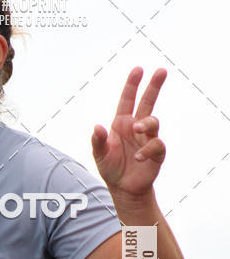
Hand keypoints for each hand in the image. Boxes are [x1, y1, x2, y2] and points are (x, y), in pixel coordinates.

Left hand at [92, 67, 166, 198]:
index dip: (132, 85)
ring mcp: (147, 138)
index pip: (128, 100)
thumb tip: (97, 127)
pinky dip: (147, 149)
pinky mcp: (156, 153)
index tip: (138, 69)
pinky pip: (156, 145)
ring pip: (153, 121)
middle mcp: (136, 127)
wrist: (123, 188)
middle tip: (162, 70)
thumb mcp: (99, 155)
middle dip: (154, 86)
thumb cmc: (110, 168)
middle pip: (148, 102)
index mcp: (122, 123)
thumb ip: (97, 141)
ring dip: (146, 123)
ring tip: (137, 130)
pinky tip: (137, 157)